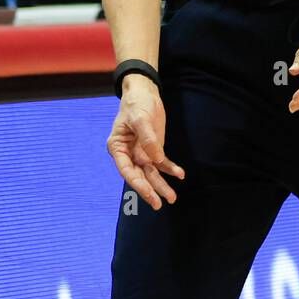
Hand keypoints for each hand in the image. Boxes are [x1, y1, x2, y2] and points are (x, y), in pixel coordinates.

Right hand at [107, 76, 184, 210]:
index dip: (137, 183)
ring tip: (172, 198)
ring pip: (151, 173)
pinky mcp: (154, 150)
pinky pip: (162, 163)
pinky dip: (171, 169)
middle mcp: (128, 154)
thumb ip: (148, 139)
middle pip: (139, 175)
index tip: (148, 193)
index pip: (126, 170)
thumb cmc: (136, 104)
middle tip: (159, 204)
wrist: (145, 94)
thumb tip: (156, 159)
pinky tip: (180, 174)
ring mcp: (142, 153)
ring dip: (161, 185)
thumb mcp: (140, 118)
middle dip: (149, 190)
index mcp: (118, 147)